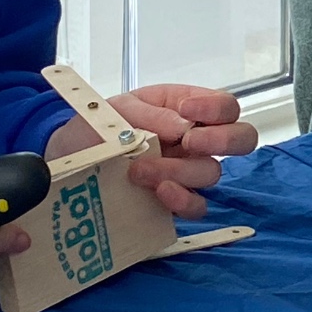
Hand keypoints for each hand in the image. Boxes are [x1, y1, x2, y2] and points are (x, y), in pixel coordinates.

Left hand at [49, 84, 258, 217]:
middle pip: (241, 139)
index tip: (186, 112)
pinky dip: (182, 200)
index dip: (216, 109)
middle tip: (188, 143)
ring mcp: (187, 171)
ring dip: (178, 171)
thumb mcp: (118, 109)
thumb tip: (183, 125)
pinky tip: (160, 192)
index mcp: (186, 108)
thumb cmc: (97, 125)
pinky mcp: (175, 200)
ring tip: (140, 171)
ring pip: (211, 173)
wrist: (69, 156)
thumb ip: (151, 114)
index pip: (226, 106)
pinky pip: (197, 206)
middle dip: (221, 141)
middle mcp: (195, 140)